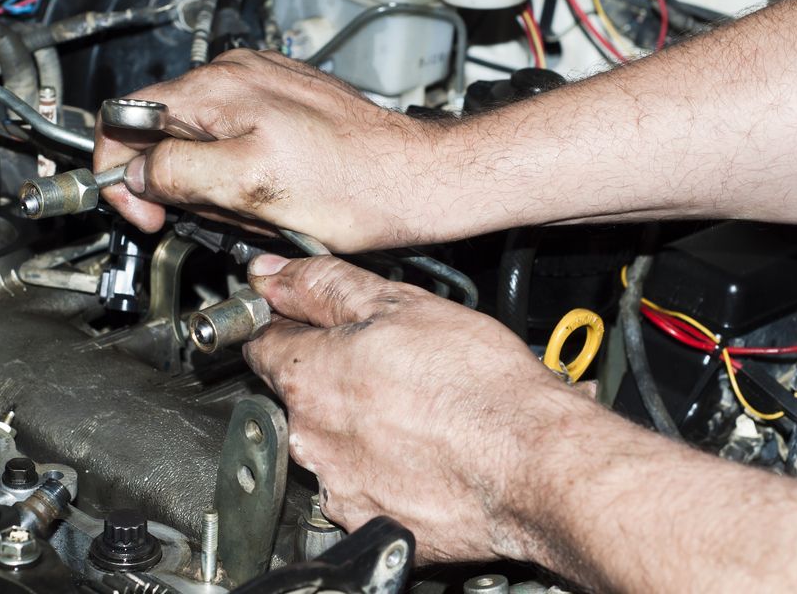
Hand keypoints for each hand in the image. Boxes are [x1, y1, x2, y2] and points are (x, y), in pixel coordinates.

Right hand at [94, 49, 454, 251]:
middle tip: (221, 216)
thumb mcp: (250, 186)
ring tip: (259, 208)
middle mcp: (236, 77)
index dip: (122, 171)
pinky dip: (242, 177)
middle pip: (165, 135)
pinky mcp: (285, 109)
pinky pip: (238, 146)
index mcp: (218, 89)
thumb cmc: (351, 185)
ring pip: (202, 146)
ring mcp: (263, 90)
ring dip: (216, 188)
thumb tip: (137, 173)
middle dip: (181, 185)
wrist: (414, 180)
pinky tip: (274, 198)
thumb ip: (179, 172)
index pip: (128, 118)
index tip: (143, 212)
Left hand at [243, 253, 574, 562]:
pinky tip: (422, 454)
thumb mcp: (398, 305)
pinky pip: (360, 488)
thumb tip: (271, 274)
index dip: (290, 326)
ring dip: (358, 428)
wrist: (534, 465)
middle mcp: (310, 437)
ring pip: (330, 444)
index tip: (313, 325)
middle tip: (390, 368)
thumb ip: (322, 286)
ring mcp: (337, 486)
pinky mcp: (367, 522)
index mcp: (308, 376)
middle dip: (333, 379)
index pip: (263, 342)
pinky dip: (382, 472)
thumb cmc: (477, 385)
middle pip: (298, 396)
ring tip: (416, 414)